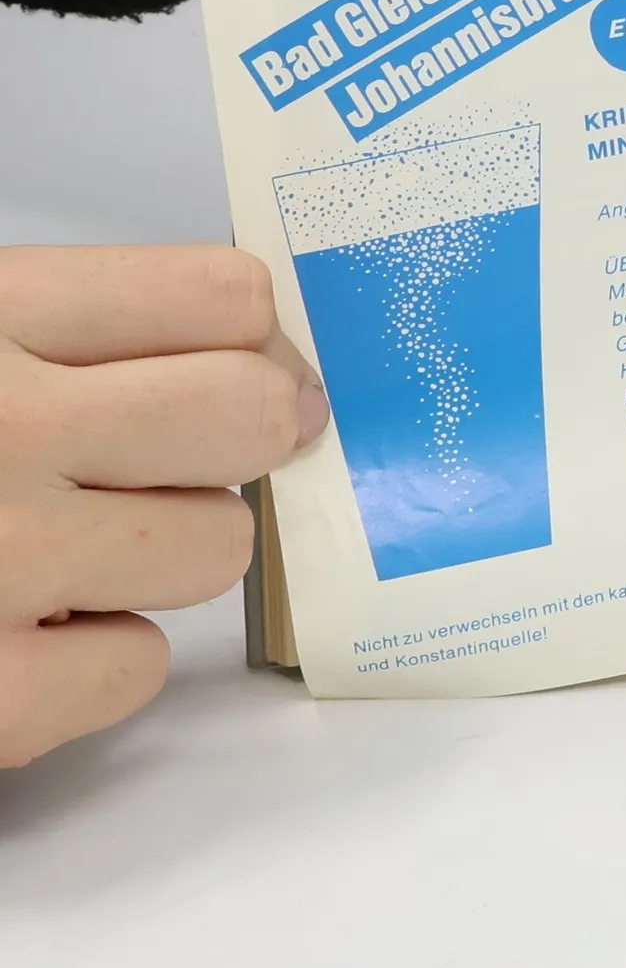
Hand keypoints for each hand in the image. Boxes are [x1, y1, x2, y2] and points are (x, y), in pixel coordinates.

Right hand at [0, 246, 328, 767]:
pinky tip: (25, 628)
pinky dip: (94, 661)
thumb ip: (89, 334)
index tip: (249, 366)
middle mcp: (8, 429)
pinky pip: (140, 670)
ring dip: (168, 553)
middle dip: (242, 441)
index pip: (226, 297)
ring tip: (71, 546)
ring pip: (219, 547)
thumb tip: (258, 354)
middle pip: (255, 415)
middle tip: (185, 458)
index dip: (256, 340)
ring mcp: (0, 565)